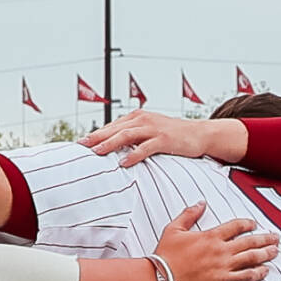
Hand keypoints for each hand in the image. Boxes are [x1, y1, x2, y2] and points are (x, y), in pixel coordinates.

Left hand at [81, 111, 242, 166]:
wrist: (200, 134)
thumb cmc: (173, 136)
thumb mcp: (150, 131)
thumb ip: (133, 136)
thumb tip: (113, 148)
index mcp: (137, 117)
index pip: (111, 126)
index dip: (95, 135)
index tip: (79, 144)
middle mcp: (143, 119)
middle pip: (114, 129)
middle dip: (96, 137)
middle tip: (80, 146)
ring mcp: (154, 128)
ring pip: (126, 135)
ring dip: (110, 143)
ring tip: (96, 153)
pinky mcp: (165, 139)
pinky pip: (146, 147)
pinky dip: (133, 155)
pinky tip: (123, 163)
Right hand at [156, 202, 279, 280]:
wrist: (161, 279)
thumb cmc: (165, 255)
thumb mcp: (174, 229)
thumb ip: (189, 214)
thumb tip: (201, 203)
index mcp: (210, 236)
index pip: (236, 227)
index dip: (248, 224)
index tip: (254, 224)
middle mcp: (221, 250)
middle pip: (250, 242)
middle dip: (265, 239)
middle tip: (276, 238)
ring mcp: (224, 267)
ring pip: (252, 258)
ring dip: (266, 254)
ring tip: (275, 251)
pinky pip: (245, 277)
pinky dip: (257, 273)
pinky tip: (265, 271)